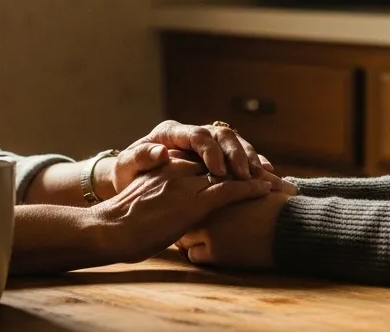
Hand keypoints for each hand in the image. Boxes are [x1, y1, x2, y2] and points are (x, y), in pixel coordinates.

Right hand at [90, 155, 273, 263]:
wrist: (109, 229)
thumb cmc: (124, 222)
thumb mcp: (146, 197)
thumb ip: (165, 192)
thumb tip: (179, 205)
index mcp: (170, 163)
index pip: (209, 159)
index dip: (233, 164)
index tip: (254, 168)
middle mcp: (181, 167)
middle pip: (224, 164)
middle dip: (251, 168)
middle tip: (276, 175)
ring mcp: (188, 183)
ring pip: (231, 174)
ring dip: (257, 177)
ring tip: (279, 183)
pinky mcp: (193, 201)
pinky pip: (228, 190)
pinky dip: (249, 188)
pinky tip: (265, 189)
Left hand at [106, 120, 293, 194]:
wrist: (133, 182)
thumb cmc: (128, 175)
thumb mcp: (128, 167)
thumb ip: (141, 158)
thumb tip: (160, 151)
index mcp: (172, 132)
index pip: (196, 135)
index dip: (210, 151)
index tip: (218, 170)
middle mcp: (193, 133)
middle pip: (222, 135)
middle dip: (236, 154)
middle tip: (245, 175)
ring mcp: (208, 143)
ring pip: (236, 143)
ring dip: (250, 159)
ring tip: (261, 177)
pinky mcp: (218, 156)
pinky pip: (241, 156)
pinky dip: (254, 164)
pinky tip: (267, 176)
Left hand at [176, 192, 291, 270]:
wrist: (292, 228)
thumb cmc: (278, 205)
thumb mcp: (254, 185)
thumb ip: (235, 182)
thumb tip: (233, 177)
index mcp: (216, 185)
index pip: (189, 189)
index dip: (189, 198)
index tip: (192, 206)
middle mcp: (208, 205)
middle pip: (183, 213)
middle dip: (186, 219)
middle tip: (191, 224)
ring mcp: (209, 228)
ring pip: (183, 235)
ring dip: (190, 238)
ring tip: (199, 240)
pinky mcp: (215, 252)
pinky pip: (194, 255)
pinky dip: (200, 255)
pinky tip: (211, 252)